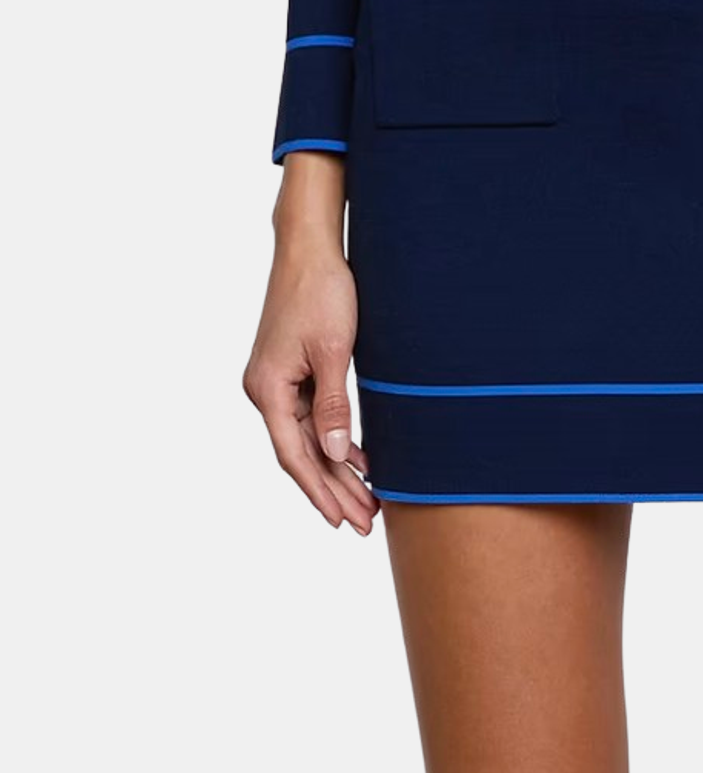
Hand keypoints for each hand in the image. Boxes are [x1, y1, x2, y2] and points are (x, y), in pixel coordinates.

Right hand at [243, 153, 376, 533]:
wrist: (311, 249)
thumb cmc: (322, 292)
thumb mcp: (333, 350)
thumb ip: (333, 406)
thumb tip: (334, 456)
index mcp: (268, 389)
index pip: (294, 456)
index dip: (318, 492)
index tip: (340, 521)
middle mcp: (266, 391)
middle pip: (301, 454)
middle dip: (333, 490)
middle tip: (363, 523)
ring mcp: (278, 382)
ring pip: (309, 439)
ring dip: (336, 469)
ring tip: (366, 502)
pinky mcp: (293, 371)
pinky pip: (313, 417)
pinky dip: (335, 440)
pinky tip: (358, 460)